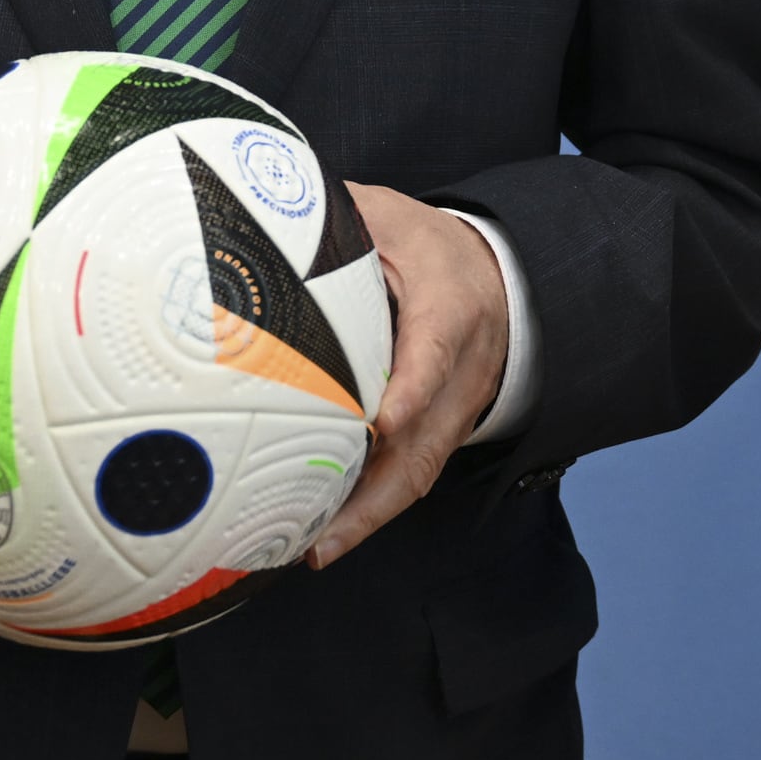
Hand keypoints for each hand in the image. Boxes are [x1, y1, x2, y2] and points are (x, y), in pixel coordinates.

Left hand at [307, 185, 509, 565]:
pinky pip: (411, 475)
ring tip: (315, 549)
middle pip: (429, 440)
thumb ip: (337, 218)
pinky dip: (372, 508)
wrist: (498, 277)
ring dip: (371, 515)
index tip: (381, 421)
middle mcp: (464, 370)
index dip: (413, 389)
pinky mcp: (443, 430)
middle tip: (325, 531)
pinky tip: (325, 532)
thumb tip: (262, 210)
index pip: (436, 351)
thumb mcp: (390, 217)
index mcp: (452, 307)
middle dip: (380, 492)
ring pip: (421, 470)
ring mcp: (458, 408)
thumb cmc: (429, 246)